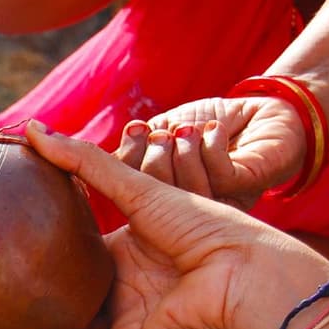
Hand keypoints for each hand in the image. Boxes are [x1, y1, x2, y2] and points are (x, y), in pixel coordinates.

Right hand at [0, 121, 289, 328]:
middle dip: (25, 314)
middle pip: (64, 305)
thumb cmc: (205, 225)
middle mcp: (123, 292)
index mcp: (127, 255)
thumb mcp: (134, 188)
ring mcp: (124, 323)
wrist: (247, 268)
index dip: (38, 258)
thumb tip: (32, 130)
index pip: (73, 260)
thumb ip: (83, 163)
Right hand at [115, 96, 305, 208]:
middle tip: (165, 133)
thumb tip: (68, 149)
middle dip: (156, 155)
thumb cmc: (206, 125)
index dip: (129, 160)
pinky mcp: (242, 193)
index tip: (137, 129)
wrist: (261, 112)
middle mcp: (184, 215)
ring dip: (187, 148)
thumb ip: (120, 151)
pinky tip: (216, 132)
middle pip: (152, 197)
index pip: (128, 193)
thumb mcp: (159, 131)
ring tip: (194, 131)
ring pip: (185, 188)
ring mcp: (215, 208)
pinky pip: (218, 175)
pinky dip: (212, 144)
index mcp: (157, 204)